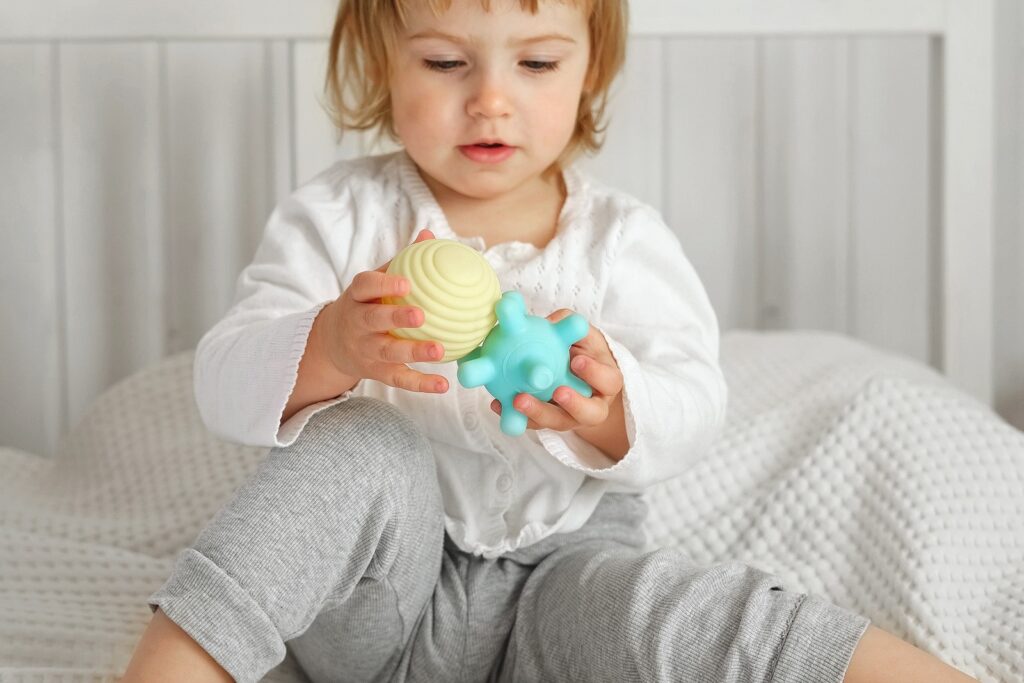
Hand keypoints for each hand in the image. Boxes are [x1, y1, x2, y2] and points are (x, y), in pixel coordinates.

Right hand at [318, 229, 449, 393]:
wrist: (332, 343)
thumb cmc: (364, 304)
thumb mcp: (374, 282)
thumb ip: (402, 261)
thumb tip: (430, 235)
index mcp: (357, 296)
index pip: (364, 286)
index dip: (383, 284)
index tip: (406, 282)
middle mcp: (357, 323)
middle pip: (373, 320)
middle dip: (395, 317)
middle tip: (420, 315)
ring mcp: (365, 349)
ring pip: (388, 351)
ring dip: (413, 351)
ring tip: (439, 350)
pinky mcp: (374, 371)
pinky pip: (398, 378)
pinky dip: (420, 383)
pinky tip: (443, 384)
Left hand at [489, 309, 623, 431]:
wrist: (576, 376)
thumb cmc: (583, 351)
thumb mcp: (583, 335)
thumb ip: (571, 326)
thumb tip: (549, 322)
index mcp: (606, 381)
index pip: (609, 381)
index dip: (595, 373)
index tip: (577, 360)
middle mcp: (593, 405)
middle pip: (590, 414)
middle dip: (574, 404)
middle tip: (558, 392)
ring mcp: (571, 418)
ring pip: (559, 422)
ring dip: (539, 413)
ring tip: (519, 400)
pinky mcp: (548, 423)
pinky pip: (533, 424)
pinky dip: (516, 416)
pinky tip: (498, 404)